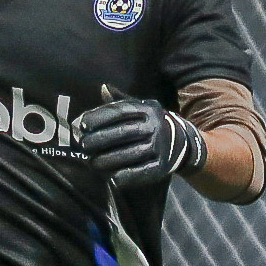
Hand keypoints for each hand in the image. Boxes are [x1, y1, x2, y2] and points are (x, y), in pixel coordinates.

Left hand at [76, 87, 207, 188]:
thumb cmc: (151, 124)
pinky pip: (142, 172)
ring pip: (131, 154)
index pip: (120, 111)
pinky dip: (126, 176)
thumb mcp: (140, 108)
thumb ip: (120, 101)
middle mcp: (156, 126)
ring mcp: (161, 146)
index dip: (99, 117)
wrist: (184, 143)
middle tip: (83, 146)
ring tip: (92, 163)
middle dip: (99, 140)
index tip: (81, 125)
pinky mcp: (163, 166)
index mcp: (148, 109)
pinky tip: (111, 178)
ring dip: (108, 160)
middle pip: (123, 133)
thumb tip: (102, 88)